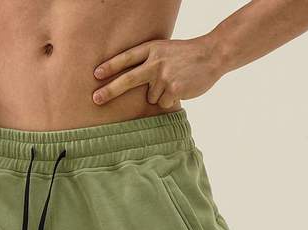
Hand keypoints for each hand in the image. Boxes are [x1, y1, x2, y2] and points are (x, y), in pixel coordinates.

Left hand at [93, 35, 223, 108]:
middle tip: (95, 99)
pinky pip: (163, 103)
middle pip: (128, 79)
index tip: (96, 74)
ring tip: (174, 82)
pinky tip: (180, 89)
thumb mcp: (164, 50)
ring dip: (160, 95)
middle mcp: (155, 62)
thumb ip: (148, 61)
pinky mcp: (174, 89)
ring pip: (151, 97)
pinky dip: (170, 100)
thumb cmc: (185, 55)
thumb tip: (129, 81)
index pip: (126, 58)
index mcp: (152, 49)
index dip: (110, 66)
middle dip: (110, 91)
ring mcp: (164, 76)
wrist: (211, 55)